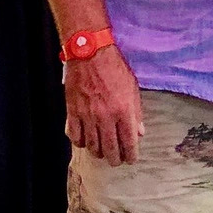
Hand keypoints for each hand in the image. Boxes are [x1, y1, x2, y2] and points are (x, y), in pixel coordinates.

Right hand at [63, 43, 144, 164]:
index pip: (128, 142)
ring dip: (98, 152)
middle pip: (110, 149)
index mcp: (124, 110)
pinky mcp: (73, 112)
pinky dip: (80, 142)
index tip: (130, 159)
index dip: (130, 155)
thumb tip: (139, 132)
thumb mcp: (133, 87)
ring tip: (102, 151)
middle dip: (115, 159)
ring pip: (92, 146)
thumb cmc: (114, 67)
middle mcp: (106, 116)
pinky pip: (76, 136)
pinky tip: (85, 141)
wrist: (90, 53)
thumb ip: (136, 112)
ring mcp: (88, 116)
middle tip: (116, 160)